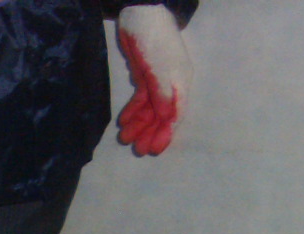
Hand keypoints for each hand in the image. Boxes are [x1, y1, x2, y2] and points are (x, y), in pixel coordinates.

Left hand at [116, 6, 190, 156]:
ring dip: (139, 124)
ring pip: (148, 109)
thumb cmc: (155, 41)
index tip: (154, 149)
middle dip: (149, 132)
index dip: (165, 134)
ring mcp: (157, 80)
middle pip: (160, 115)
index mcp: (179, 85)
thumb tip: (168, 120)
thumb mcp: (159, 70)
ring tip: (126, 138)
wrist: (143, 13)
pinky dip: (133, 110)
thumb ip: (163, 96)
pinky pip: (140, 98)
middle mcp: (170, 86)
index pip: (174, 116)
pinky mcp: (144, 75)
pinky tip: (124, 121)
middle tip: (137, 150)